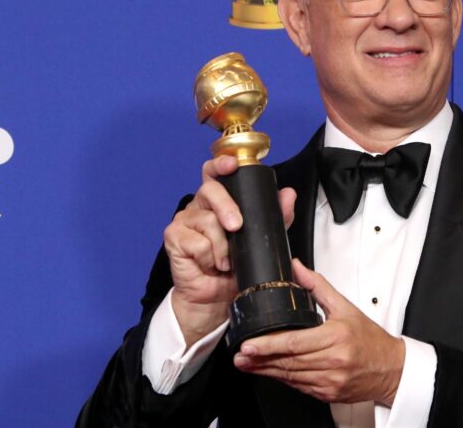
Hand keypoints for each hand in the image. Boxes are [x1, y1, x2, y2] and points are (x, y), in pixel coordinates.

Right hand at [163, 155, 295, 345]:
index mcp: (218, 201)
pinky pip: (197, 242)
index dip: (221, 164)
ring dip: (223, 246)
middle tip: (236, 226)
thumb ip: (276, 217)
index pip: (215, 173)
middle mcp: (200, 206)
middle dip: (226, 206)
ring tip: (226, 261)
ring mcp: (184, 220)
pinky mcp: (174, 237)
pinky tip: (211, 265)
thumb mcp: (261, 240)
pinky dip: (210, 257)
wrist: (217, 299)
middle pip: (210, 190)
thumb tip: (288, 194)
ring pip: (207, 220)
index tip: (232, 164)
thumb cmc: (236, 268)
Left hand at [233, 259, 405, 406]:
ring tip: (248, 364)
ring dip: (267, 371)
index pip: (295, 342)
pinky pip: (299, 387)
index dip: (269, 345)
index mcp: (336, 337)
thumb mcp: (346, 307)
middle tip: (240, 356)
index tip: (249, 344)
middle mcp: (333, 361)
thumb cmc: (369, 338)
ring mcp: (330, 381)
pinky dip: (284, 379)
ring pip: (291, 377)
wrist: (390, 368)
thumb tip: (297, 268)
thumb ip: (318, 286)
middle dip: (260, 359)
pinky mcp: (328, 394)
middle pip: (289, 361)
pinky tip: (271, 372)